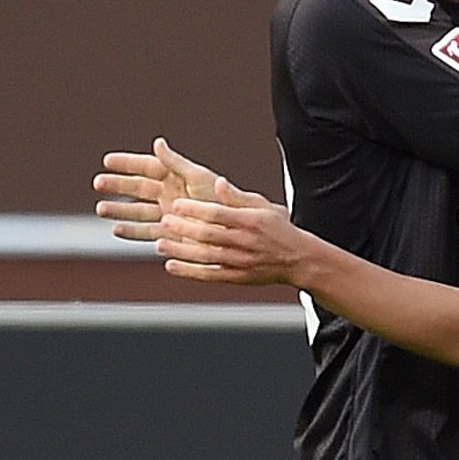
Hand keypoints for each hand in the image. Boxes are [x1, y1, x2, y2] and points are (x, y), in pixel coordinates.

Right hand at [95, 137, 223, 241]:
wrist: (235, 228)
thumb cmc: (220, 199)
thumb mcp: (198, 177)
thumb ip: (175, 163)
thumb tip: (156, 143)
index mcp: (176, 176)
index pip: (146, 166)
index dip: (127, 163)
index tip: (107, 161)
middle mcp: (169, 193)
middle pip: (137, 187)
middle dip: (117, 185)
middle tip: (97, 183)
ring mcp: (167, 214)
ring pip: (137, 210)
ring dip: (119, 209)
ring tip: (100, 209)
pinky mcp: (170, 234)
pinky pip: (146, 232)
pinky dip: (131, 231)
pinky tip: (115, 229)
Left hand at [152, 164, 307, 286]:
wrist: (298, 260)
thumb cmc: (279, 230)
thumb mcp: (263, 207)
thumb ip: (237, 197)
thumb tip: (218, 182)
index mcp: (250, 221)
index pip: (218, 214)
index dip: (196, 209)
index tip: (177, 204)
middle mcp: (244, 242)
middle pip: (209, 235)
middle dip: (184, 228)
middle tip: (164, 221)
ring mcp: (239, 262)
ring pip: (205, 257)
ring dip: (181, 251)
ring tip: (160, 244)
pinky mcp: (236, 278)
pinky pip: (209, 275)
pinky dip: (189, 272)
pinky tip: (171, 265)